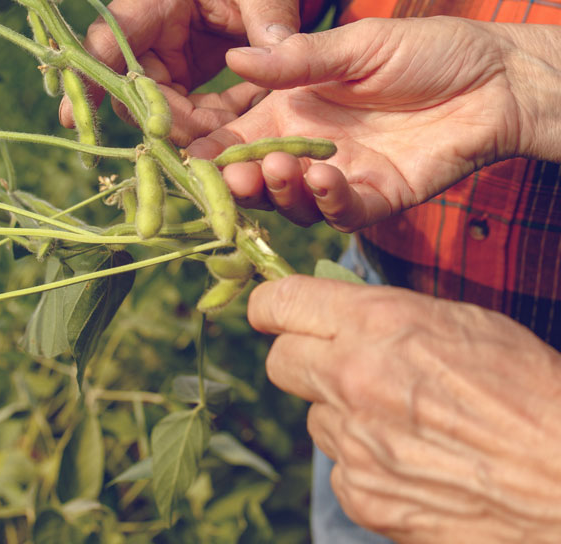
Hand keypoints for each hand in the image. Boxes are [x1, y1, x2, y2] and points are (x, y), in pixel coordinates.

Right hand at [59, 0, 300, 142]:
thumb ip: (269, 22)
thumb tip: (259, 66)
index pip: (111, 35)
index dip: (90, 75)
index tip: (72, 116)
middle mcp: (145, 30)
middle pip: (128, 87)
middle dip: (165, 121)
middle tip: (215, 141)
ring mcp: (154, 58)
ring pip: (151, 110)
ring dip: (192, 128)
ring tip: (240, 126)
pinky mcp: (171, 80)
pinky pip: (177, 114)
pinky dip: (208, 125)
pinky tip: (241, 117)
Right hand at [187, 16, 523, 229]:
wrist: (494, 76)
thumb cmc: (425, 49)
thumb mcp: (356, 45)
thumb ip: (297, 59)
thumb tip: (233, 57)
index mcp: (293, 108)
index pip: (239, 134)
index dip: (212, 147)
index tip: (188, 152)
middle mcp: (308, 147)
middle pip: (257, 177)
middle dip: (235, 179)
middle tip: (227, 173)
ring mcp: (342, 175)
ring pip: (292, 202)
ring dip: (276, 192)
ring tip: (273, 169)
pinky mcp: (379, 197)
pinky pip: (343, 212)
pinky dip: (327, 201)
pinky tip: (324, 177)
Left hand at [248, 276, 560, 543]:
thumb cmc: (528, 390)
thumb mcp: (460, 321)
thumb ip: (385, 314)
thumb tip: (338, 314)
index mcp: (376, 323)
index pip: (280, 302)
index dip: (269, 306)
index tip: (270, 312)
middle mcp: (352, 378)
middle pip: (279, 361)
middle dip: (299, 358)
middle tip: (333, 363)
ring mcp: (354, 443)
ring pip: (315, 417)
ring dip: (341, 413)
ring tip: (400, 420)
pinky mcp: (364, 496)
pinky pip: (340, 469)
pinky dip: (363, 463)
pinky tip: (410, 460)